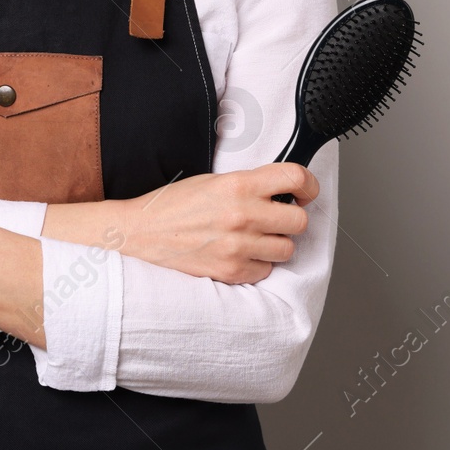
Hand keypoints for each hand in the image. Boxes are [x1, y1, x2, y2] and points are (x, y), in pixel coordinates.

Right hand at [117, 163, 318, 284]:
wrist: (141, 233)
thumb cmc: (173, 205)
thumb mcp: (212, 181)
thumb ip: (249, 184)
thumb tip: (282, 191)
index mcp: (238, 185)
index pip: (295, 178)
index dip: (308, 185)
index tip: (305, 192)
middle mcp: (242, 215)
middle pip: (299, 220)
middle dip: (291, 218)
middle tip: (276, 218)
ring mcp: (238, 246)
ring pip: (287, 249)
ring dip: (275, 243)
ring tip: (254, 238)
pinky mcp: (232, 271)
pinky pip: (265, 271)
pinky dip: (257, 264)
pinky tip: (239, 253)